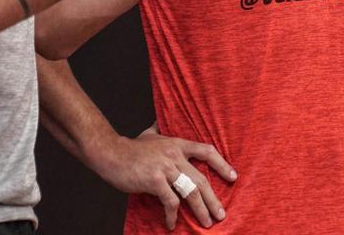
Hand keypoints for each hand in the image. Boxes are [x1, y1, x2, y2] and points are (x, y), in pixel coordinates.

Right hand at [88, 123, 236, 230]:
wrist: (110, 154)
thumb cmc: (130, 148)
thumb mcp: (149, 134)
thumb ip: (159, 129)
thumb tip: (161, 120)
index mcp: (176, 144)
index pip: (206, 151)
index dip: (222, 164)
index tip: (233, 177)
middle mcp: (174, 154)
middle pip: (201, 178)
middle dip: (213, 199)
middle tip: (221, 214)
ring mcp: (165, 167)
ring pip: (190, 191)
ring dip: (200, 209)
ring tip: (206, 222)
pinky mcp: (154, 180)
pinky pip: (170, 201)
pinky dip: (172, 215)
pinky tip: (172, 223)